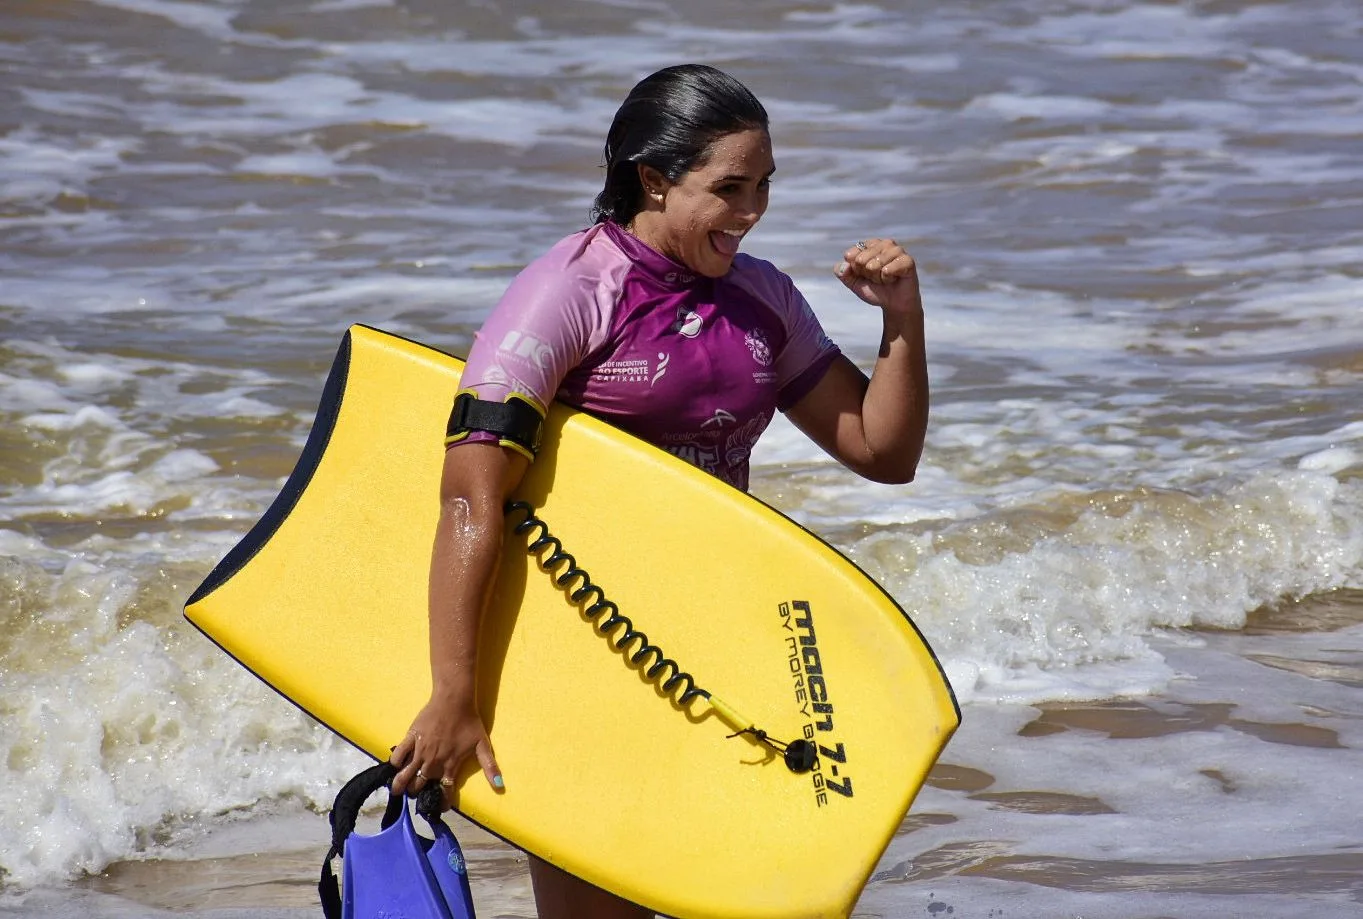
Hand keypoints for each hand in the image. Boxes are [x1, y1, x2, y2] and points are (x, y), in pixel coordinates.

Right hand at [389, 688, 502, 806]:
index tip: (439, 806)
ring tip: (397, 790)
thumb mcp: (482, 744)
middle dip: (418, 793)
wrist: (454, 700)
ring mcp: (420, 751)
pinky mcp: (410, 738)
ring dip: (400, 785)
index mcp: (450, 765)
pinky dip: (395, 763)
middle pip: (420, 786)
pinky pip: (398, 755)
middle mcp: (433, 762)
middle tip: (416, 793)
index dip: (441, 802)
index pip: (444, 791)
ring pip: (405, 775)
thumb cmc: (469, 721)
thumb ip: (490, 766)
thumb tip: (500, 785)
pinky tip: (395, 767)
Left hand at [835, 238, 921, 315]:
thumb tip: (844, 265)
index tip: (865, 274)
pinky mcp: (907, 260)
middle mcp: (883, 243)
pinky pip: (887, 270)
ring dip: (878, 278)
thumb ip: (842, 273)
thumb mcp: (853, 282)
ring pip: (874, 265)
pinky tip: (895, 279)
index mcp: (869, 245)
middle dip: (867, 275)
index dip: (856, 270)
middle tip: (878, 278)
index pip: (851, 255)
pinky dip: (888, 279)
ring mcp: (897, 250)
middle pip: (861, 260)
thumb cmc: (875, 289)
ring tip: (886, 279)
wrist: (893, 304)